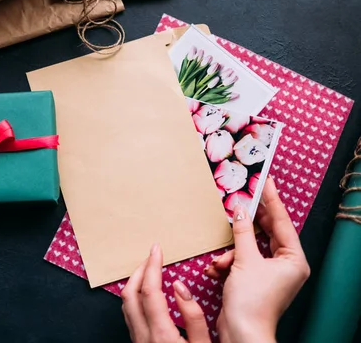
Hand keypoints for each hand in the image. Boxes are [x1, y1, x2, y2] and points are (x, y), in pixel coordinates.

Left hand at [121, 244, 210, 342]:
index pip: (150, 291)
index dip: (152, 266)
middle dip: (140, 270)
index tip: (157, 250)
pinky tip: (145, 293)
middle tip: (152, 257)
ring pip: (125, 303)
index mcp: (161, 334)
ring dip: (134, 282)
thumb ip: (193, 317)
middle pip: (130, 293)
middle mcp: (143, 335)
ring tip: (148, 270)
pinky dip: (134, 296)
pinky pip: (129, 314)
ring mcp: (137, 340)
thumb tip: (180, 287)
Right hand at [206, 177, 310, 342]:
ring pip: (248, 248)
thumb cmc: (252, 302)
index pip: (282, 222)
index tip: (265, 182)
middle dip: (248, 226)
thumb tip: (240, 210)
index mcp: (293, 260)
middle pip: (266, 234)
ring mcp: (270, 274)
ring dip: (231, 252)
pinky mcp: (254, 281)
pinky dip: (228, 263)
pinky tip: (217, 270)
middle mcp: (285, 266)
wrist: (241, 332)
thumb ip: (243, 232)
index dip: (272, 201)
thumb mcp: (245, 260)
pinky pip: (240, 261)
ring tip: (221, 262)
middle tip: (240, 201)